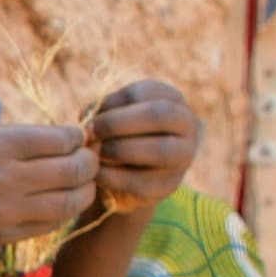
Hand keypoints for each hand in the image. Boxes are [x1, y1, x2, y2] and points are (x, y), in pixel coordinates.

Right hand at [0, 123, 98, 251]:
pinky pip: (54, 222)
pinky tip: (61, 198)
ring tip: (80, 181)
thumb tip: (73, 139)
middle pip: (74, 170)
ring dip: (85, 188)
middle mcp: (3, 178)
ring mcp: (6, 210)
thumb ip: (23, 137)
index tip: (75, 138)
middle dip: (89, 162)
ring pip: (71, 200)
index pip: (62, 139)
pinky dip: (66, 209)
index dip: (77, 137)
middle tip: (87, 159)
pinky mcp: (7, 234)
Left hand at [83, 80, 199, 212]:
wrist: (124, 174)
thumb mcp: (109, 114)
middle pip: (159, 115)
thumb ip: (100, 111)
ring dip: (118, 149)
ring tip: (95, 151)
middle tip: (90, 132)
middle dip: (117, 123)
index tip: (91, 115)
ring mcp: (183, 157)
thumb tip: (88, 116)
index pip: (148, 91)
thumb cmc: (116, 134)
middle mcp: (187, 125)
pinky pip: (142, 180)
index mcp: (171, 99)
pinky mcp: (168, 185)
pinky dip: (112, 176)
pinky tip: (96, 172)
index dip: (114, 102)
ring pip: (159, 149)